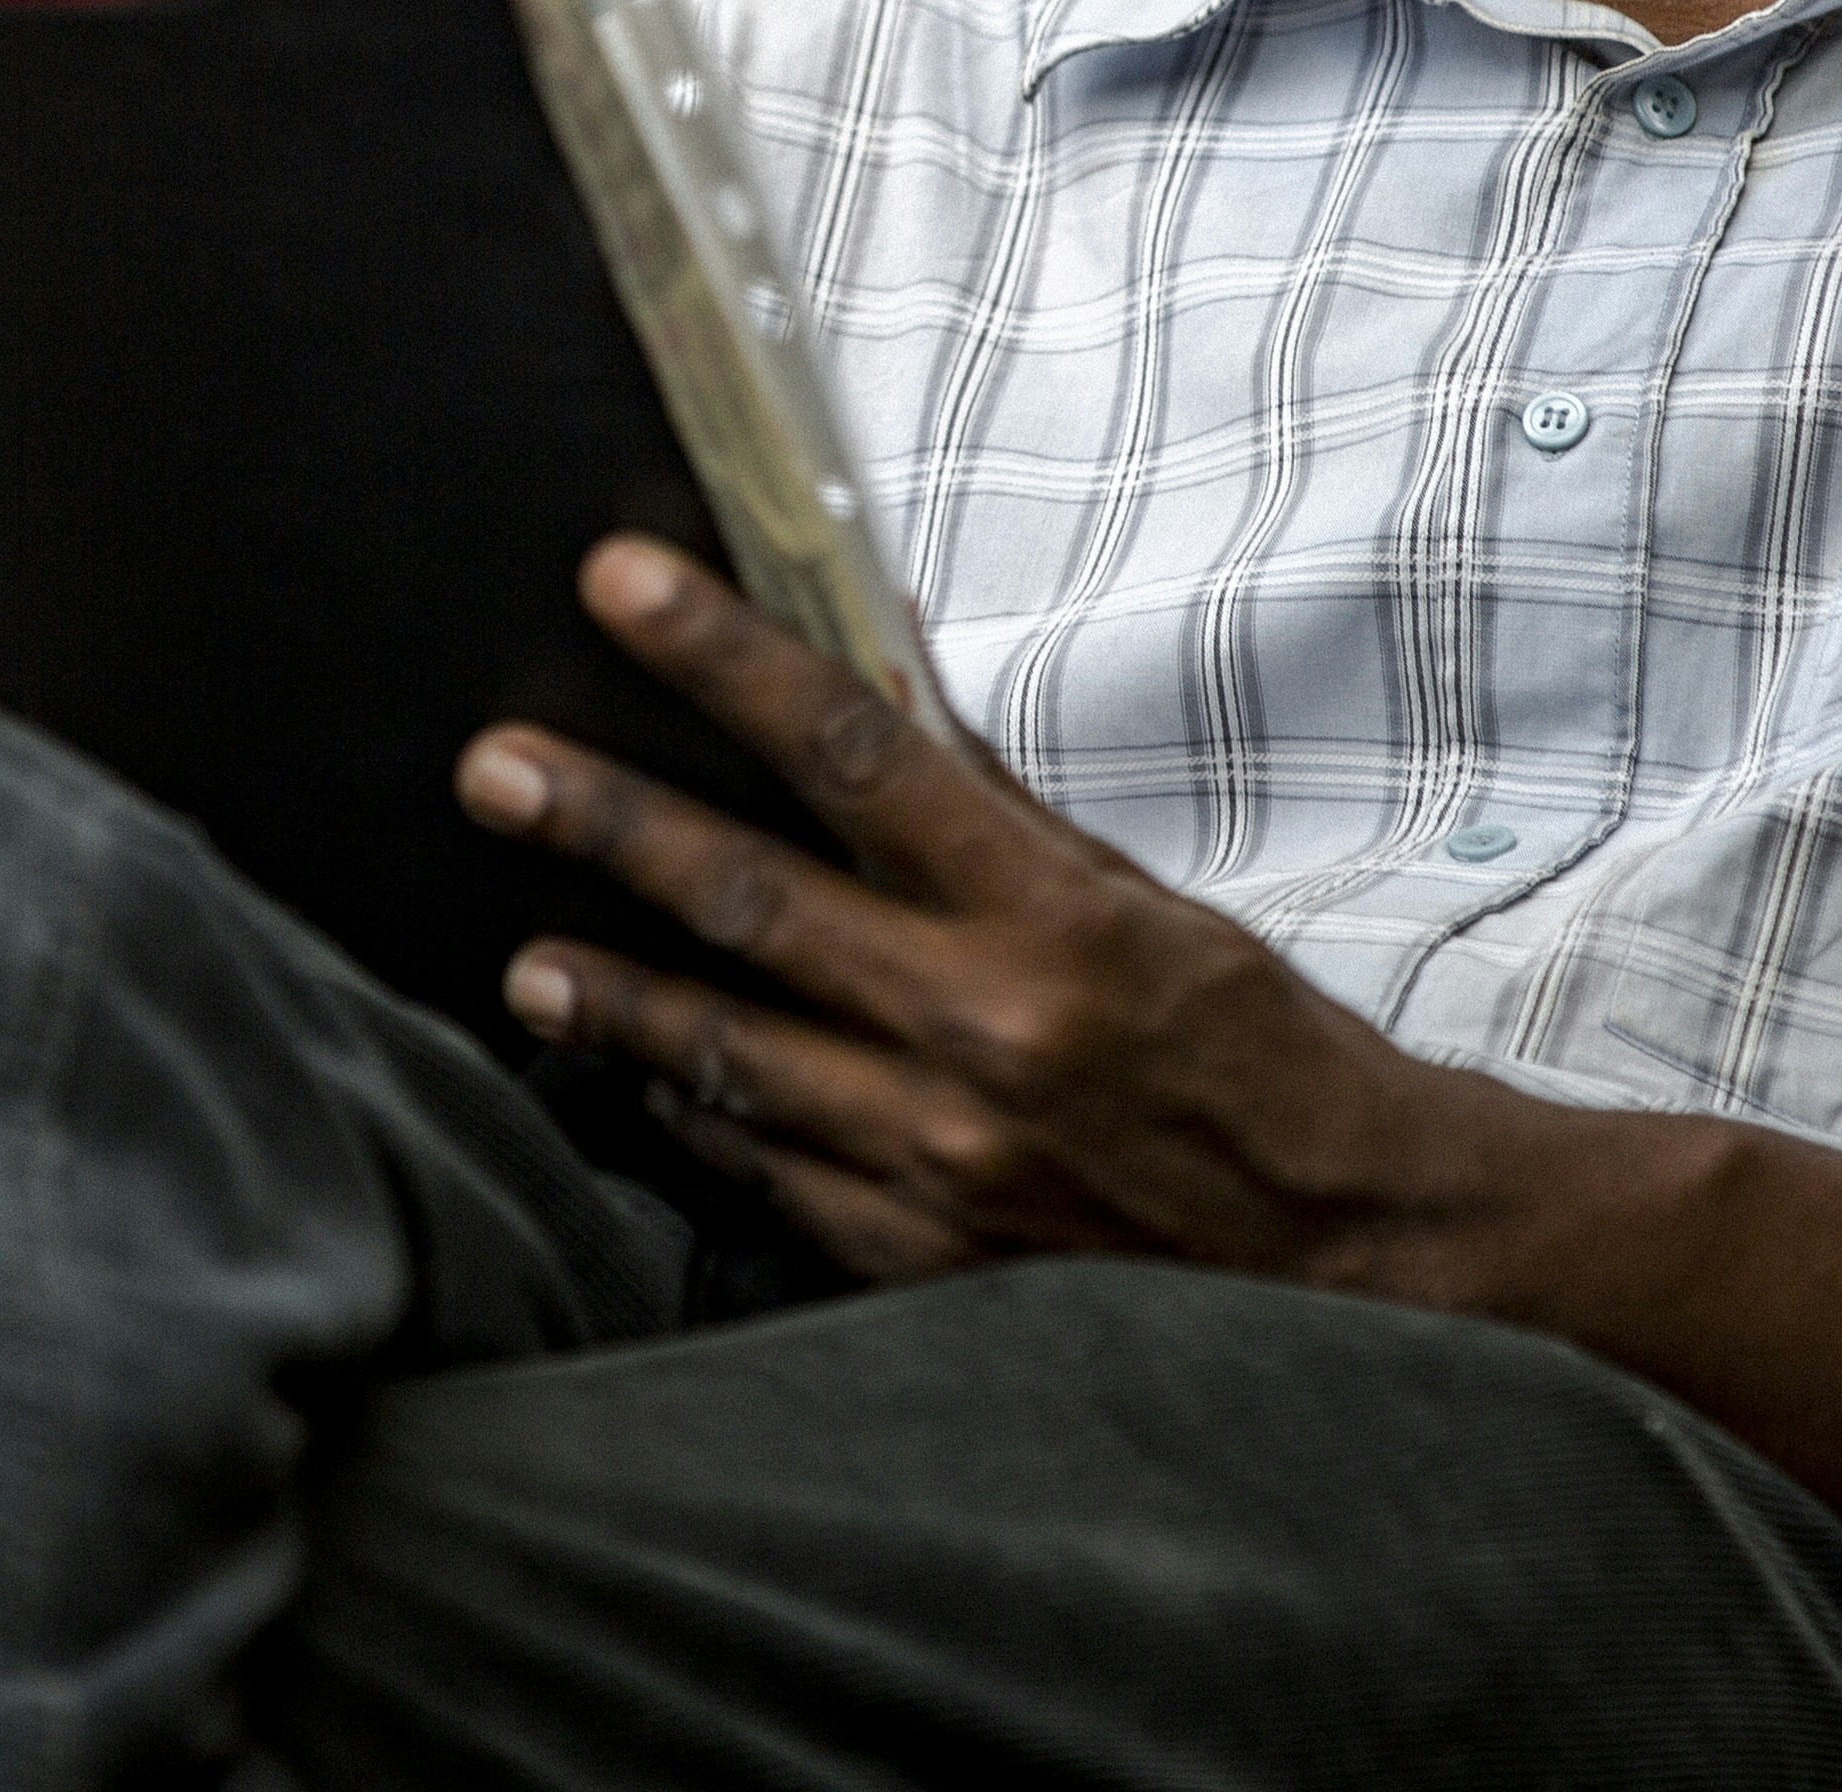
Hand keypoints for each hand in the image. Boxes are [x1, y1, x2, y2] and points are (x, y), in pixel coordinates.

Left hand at [457, 533, 1530, 1292]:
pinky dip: (693, 1115)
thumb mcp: (1149, 908)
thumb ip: (1001, 824)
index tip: (624, 586)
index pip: (855, 751)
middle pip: (750, 900)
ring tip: (524, 960)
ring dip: (608, 995)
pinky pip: (765, 1170)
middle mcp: (980, 1031)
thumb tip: (881, 703)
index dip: (725, 660)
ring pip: (725, 1052)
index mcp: (1051, 917)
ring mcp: (937, 1154)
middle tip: (493, 770)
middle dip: (605, 822)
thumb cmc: (1258, 1058)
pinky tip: (633, 1079)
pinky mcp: (917, 1252)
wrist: (1347, 1255)